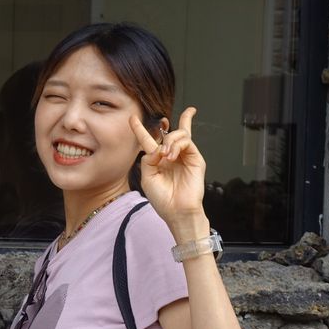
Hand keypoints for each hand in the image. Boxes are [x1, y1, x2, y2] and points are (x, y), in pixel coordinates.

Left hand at [130, 107, 206, 226]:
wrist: (177, 211)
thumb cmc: (163, 199)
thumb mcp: (147, 178)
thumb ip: (148, 160)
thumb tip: (159, 147)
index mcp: (157, 161)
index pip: (148, 141)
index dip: (140, 129)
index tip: (132, 118)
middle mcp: (171, 156)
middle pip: (171, 132)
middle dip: (163, 128)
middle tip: (160, 147)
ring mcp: (184, 156)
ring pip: (179, 134)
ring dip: (170, 141)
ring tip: (166, 156)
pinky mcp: (196, 159)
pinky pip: (187, 141)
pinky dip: (177, 145)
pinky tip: (171, 156)